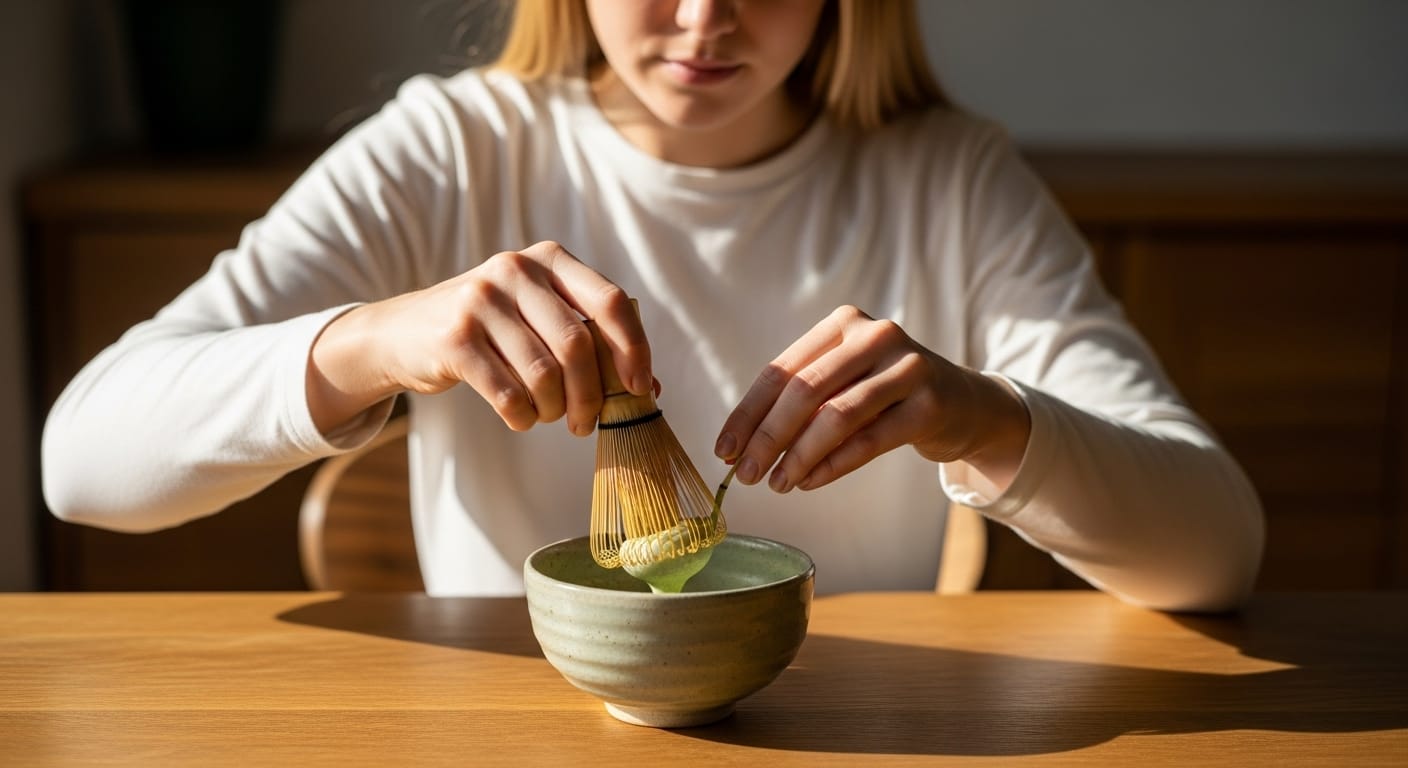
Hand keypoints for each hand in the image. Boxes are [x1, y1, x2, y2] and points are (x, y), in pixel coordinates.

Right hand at [308, 241, 652, 434]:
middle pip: (578, 345)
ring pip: (543, 373)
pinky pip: (508, 393)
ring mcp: (481, 300)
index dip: (633, 349)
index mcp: (550, 260)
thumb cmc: (491, 331)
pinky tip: (520, 417)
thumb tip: (650, 389)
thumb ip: (592, 342)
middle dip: (590, 395)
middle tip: (584, 423)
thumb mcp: (539, 318)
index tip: (640, 389)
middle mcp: (516, 270)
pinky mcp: (454, 337)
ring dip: (553, 409)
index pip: (610, 302)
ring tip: (547, 416)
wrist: (405, 332)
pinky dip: (522, 416)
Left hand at [714, 305, 1030, 492]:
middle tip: (746, 475)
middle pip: (805, 390)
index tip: (724, 450)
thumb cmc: (885, 394)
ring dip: (800, 456)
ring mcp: (907, 367)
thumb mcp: (843, 382)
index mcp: (842, 323)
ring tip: (778, 484)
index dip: (747, 413)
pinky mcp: (929, 404)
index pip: (781, 370)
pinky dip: (834, 465)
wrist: (963, 403)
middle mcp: (875, 335)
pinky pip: (870, 440)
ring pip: (837, 416)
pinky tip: (810, 482)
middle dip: (768, 437)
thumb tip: (740, 446)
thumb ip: (800, 401)